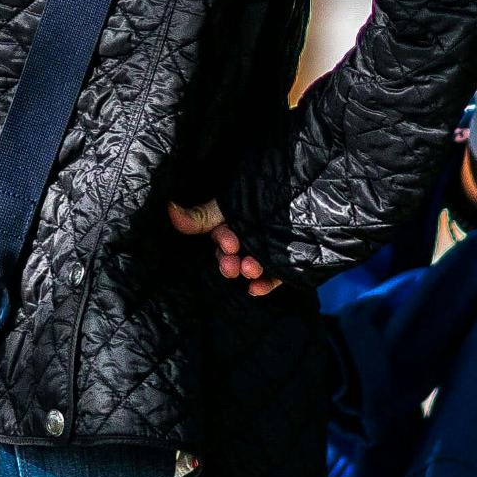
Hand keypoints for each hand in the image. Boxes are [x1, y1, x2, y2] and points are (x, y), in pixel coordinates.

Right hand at [165, 199, 282, 297]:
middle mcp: (250, 235)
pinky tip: (256, 288)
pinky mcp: (288, 259)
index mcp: (234, 221)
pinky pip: (275, 276)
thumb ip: (201, 214)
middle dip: (230, 263)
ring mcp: (268, 248)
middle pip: (235, 256)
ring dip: (248, 271)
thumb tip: (169, 210)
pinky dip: (265, 284)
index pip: (221, 239)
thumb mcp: (231, 202)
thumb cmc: (265, 190)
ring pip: (253, 266)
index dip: (222, 243)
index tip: (228, 243)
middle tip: (233, 264)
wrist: (306, 188)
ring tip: (251, 269)